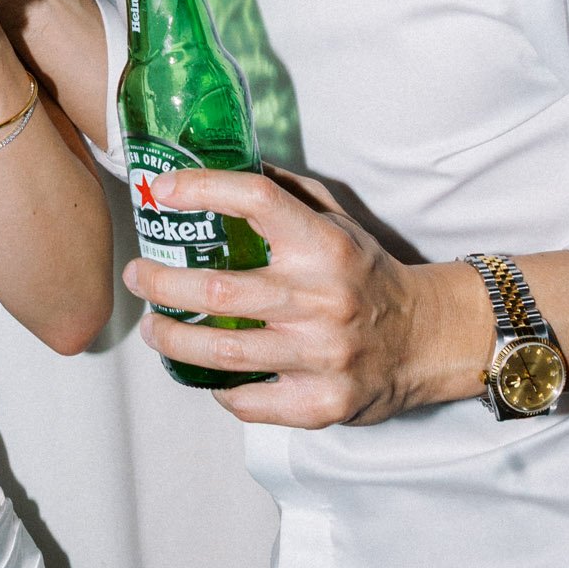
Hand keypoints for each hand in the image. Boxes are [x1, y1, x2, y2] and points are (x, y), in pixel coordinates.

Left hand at [122, 166, 490, 426]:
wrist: (428, 339)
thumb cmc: (368, 273)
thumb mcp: (337, 220)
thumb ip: (284, 192)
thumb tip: (221, 164)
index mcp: (324, 244)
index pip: (258, 199)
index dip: (203, 189)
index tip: (161, 190)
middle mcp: (321, 298)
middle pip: (218, 291)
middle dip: (162, 282)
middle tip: (139, 275)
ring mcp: (321, 355)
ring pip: (222, 351)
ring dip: (172, 339)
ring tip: (154, 327)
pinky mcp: (321, 403)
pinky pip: (249, 401)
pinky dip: (218, 387)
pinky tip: (205, 373)